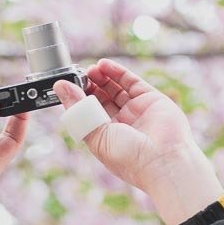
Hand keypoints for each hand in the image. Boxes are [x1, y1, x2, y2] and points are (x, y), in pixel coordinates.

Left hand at [52, 58, 200, 193]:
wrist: (163, 159)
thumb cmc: (128, 156)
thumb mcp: (95, 134)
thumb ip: (77, 108)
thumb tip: (60, 87)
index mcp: (107, 137)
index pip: (88, 113)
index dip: (78, 99)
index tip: (67, 86)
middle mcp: (122, 124)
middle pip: (101, 99)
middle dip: (89, 86)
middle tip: (78, 74)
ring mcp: (137, 111)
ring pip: (116, 89)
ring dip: (101, 77)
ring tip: (90, 69)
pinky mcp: (150, 99)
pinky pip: (131, 82)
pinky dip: (117, 72)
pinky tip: (103, 65)